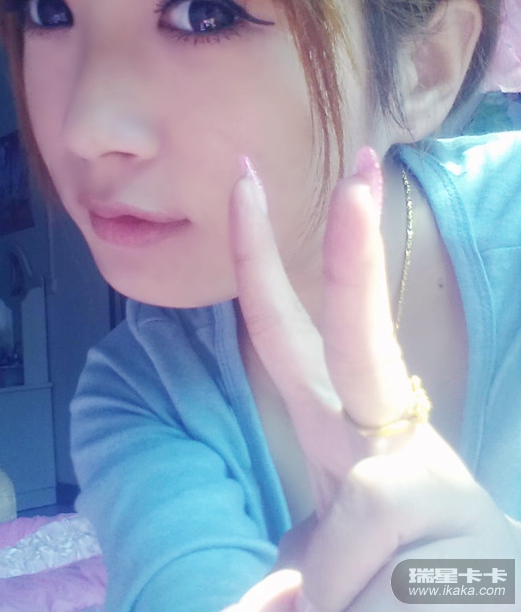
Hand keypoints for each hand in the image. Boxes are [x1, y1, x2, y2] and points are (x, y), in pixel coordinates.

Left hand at [224, 152, 519, 611]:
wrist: (484, 607)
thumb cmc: (400, 574)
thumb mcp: (331, 553)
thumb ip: (303, 550)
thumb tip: (276, 596)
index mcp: (352, 430)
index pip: (291, 334)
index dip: (260, 258)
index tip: (245, 177)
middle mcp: (397, 442)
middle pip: (361, 336)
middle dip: (354, 251)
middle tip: (362, 163)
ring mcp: (439, 487)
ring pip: (337, 556)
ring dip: (330, 609)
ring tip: (372, 608)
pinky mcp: (473, 541)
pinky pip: (360, 598)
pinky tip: (395, 610)